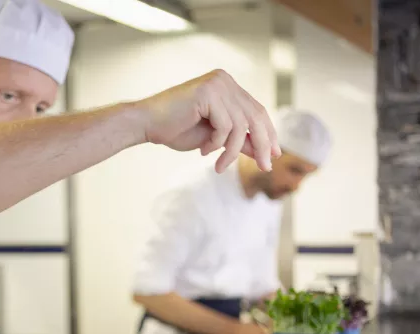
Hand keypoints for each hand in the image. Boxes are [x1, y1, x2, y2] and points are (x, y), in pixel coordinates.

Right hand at [135, 70, 280, 172]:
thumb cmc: (175, 129)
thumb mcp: (214, 138)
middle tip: (265, 167)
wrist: (146, 124)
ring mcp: (217, 84)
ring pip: (241, 125)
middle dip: (262, 144)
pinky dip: (217, 144)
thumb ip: (238, 140)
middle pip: (256, 116)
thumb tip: (264, 151)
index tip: (274, 154)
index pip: (257, 110)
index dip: (268, 133)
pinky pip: (226, 126)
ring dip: (232, 151)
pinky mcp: (209, 92)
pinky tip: (203, 150)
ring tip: (219, 165)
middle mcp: (225, 81)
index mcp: (227, 87)